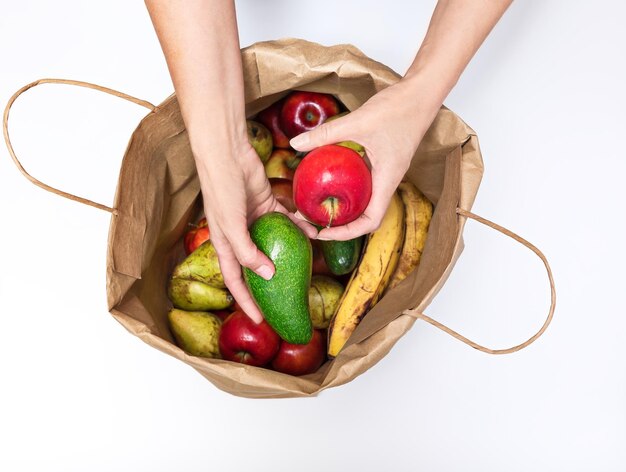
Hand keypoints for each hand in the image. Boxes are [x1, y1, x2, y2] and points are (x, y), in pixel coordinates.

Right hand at [195, 137, 316, 323]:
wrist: (227, 152)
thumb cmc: (221, 188)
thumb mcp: (230, 224)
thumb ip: (246, 251)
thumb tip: (267, 274)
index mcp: (225, 243)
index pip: (235, 280)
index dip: (245, 301)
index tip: (260, 320)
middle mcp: (240, 234)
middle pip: (256, 265)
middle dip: (271, 283)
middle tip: (288, 298)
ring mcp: (255, 219)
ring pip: (275, 242)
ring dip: (290, 252)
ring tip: (308, 266)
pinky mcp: (268, 203)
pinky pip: (286, 220)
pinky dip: (298, 226)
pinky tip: (313, 232)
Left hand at [289, 76, 440, 240]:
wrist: (421, 93)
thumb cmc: (399, 108)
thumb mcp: (358, 121)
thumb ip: (327, 134)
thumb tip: (295, 143)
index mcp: (387, 180)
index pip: (370, 221)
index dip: (347, 233)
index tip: (323, 233)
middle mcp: (387, 181)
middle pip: (365, 216)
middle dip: (340, 225)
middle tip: (312, 221)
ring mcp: (385, 172)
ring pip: (364, 200)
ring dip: (343, 208)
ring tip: (316, 206)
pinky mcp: (381, 161)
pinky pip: (363, 182)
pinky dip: (346, 187)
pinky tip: (327, 178)